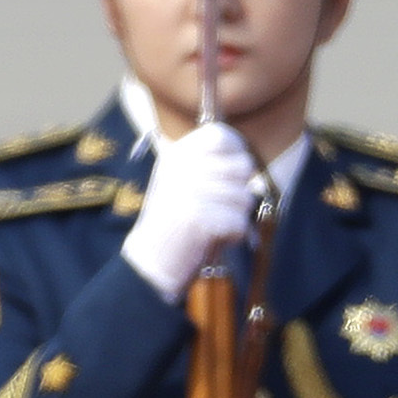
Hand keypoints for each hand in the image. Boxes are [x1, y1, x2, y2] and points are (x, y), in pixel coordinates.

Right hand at [119, 118, 265, 298]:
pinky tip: (215, 239)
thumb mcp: (183, 182)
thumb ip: (210, 165)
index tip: (235, 172)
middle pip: (243, 166)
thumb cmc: (174, 224)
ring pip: (246, 197)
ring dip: (238, 217)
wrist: (151, 262)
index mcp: (177, 155)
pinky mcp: (198, 218)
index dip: (238, 152)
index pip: (222, 135)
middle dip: (242, 191)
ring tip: (215, 226)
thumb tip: (247, 159)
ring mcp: (190, 191)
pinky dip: (234, 236)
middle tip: (222, 208)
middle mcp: (182, 168)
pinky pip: (239, 222)